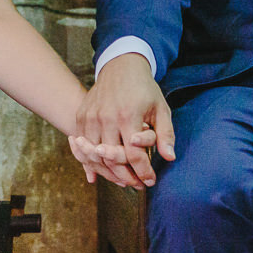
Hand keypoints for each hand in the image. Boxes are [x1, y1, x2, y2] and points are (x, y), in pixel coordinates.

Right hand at [76, 54, 175, 188]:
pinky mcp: (82, 117)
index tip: (150, 181)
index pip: (134, 155)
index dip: (143, 172)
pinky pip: (82, 147)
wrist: (120, 67)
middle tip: (138, 185)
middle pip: (112, 159)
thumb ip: (165, 134)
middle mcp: (106, 118)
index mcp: (128, 115)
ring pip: (95, 156)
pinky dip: (91, 162)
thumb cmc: (144, 89)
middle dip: (127, 177)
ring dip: (109, 173)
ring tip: (122, 181)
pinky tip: (101, 172)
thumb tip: (170, 158)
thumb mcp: (160, 108)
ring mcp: (91, 117)